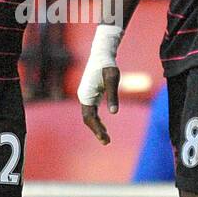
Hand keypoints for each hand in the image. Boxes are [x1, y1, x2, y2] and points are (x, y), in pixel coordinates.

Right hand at [77, 24, 122, 143]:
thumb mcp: (113, 80)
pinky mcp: (89, 94)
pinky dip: (96, 120)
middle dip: (96, 131)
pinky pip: (91, 110)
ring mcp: (85, 96)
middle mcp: (83, 96)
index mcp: (86, 95)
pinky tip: (103, 126)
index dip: (96, 129)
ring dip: (96, 127)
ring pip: (89, 116)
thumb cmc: (108, 66)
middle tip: (107, 142)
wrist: (101, 54)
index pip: (89, 117)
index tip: (104, 138)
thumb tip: (114, 113)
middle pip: (88, 119)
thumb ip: (113, 96)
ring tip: (106, 138)